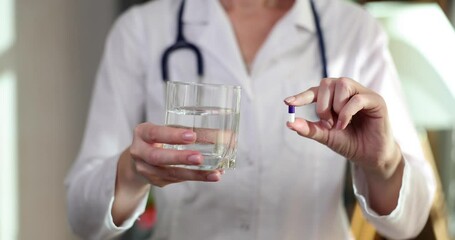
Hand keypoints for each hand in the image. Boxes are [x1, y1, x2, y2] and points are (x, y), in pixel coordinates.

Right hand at [129, 122, 222, 186]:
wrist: (140, 157)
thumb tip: (221, 134)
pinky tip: (210, 175)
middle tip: (199, 158)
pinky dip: (195, 177)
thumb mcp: (165, 129)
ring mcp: (146, 169)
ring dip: (194, 174)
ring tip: (214, 173)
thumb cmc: (159, 138)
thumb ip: (185, 131)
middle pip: (158, 157)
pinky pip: (176, 179)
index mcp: (142, 133)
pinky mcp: (156, 181)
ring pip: (170, 173)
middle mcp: (139, 152)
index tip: (192, 136)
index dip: (173, 135)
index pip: (155, 133)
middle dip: (180, 158)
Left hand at [284, 77, 400, 177]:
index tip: (287, 102)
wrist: (369, 157)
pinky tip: (344, 125)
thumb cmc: (349, 143)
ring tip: (339, 125)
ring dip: (336, 106)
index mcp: (334, 98)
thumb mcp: (326, 136)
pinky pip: (357, 99)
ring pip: (342, 84)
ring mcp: (362, 93)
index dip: (301, 96)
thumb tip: (290, 124)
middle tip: (326, 122)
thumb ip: (310, 129)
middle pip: (327, 83)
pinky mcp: (376, 100)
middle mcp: (348, 91)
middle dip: (322, 104)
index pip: (315, 91)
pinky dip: (346, 113)